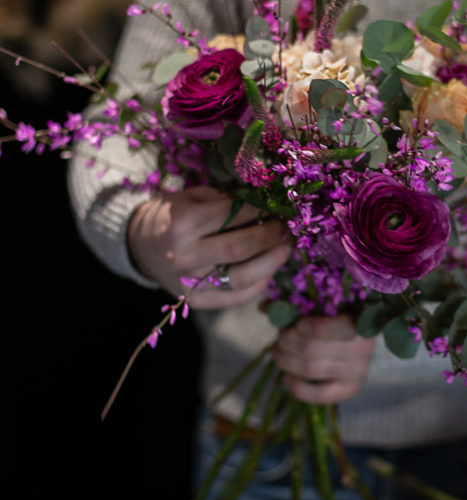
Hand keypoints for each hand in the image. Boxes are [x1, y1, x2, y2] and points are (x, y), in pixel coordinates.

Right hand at [127, 185, 291, 307]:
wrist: (146, 247)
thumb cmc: (178, 216)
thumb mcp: (196, 197)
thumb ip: (227, 199)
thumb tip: (268, 204)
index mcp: (182, 224)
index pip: (230, 215)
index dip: (258, 210)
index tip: (275, 206)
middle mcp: (184, 255)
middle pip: (239, 248)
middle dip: (269, 236)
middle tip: (285, 227)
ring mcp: (190, 283)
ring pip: (243, 277)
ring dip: (272, 261)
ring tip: (285, 247)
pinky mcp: (198, 302)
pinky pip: (238, 297)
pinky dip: (260, 283)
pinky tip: (270, 268)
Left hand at [273, 314, 374, 403]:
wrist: (357, 342)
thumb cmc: (335, 317)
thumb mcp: (320, 306)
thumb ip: (295, 304)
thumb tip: (264, 307)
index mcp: (359, 320)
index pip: (340, 327)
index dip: (315, 326)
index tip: (298, 324)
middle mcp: (363, 348)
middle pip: (313, 348)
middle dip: (287, 342)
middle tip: (279, 337)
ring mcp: (358, 371)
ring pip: (310, 369)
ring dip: (285, 361)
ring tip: (276, 353)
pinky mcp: (350, 389)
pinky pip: (318, 394)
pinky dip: (297, 387)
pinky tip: (287, 377)